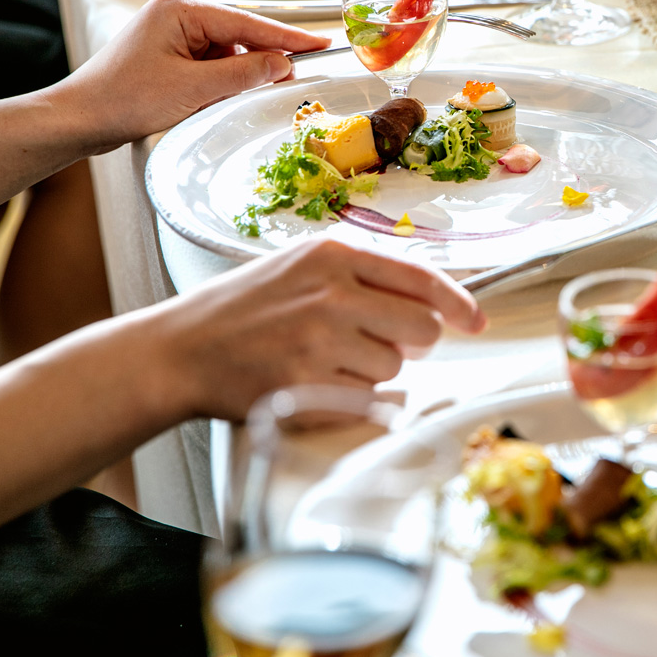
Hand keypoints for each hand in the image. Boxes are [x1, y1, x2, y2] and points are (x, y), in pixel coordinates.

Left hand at [49, 0, 331, 152]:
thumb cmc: (123, 100)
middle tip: (289, 81)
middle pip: (237, 35)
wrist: (78, 119)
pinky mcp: (165, 52)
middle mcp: (175, 13)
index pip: (248, 22)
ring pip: (224, 51)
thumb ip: (243, 74)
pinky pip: (207, 61)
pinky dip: (218, 80)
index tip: (321, 43)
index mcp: (180, 10)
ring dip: (234, 76)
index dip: (288, 37)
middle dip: (259, 61)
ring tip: (229, 100)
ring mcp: (169, 32)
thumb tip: (282, 64)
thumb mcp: (193, 89)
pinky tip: (215, 99)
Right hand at [143, 238, 486, 420]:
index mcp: (335, 256)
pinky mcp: (307, 385)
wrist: (181, 349)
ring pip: (394, 368)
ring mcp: (320, 342)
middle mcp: (332, 294)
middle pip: (422, 328)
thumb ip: (363, 276)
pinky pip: (366, 400)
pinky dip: (351, 398)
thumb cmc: (243, 309)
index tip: (476, 321)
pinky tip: (315, 381)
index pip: (423, 279)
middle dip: (411, 342)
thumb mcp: (301, 267)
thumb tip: (430, 301)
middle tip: (375, 342)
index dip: (459, 304)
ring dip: (371, 371)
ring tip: (324, 358)